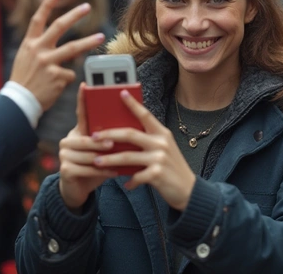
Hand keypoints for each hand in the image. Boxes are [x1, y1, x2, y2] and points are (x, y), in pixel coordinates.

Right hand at [9, 0, 105, 110]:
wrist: (18, 103)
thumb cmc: (24, 81)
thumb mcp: (25, 59)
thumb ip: (39, 48)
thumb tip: (58, 42)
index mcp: (29, 44)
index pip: (38, 19)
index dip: (48, 3)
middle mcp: (38, 50)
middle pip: (59, 27)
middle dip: (74, 15)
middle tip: (87, 7)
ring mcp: (48, 63)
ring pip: (73, 48)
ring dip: (88, 42)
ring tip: (101, 36)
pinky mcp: (56, 76)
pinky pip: (70, 74)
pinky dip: (66, 80)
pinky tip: (56, 86)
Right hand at [58, 83, 116, 210]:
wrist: (79, 189)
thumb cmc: (96, 165)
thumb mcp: (104, 150)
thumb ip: (111, 137)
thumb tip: (133, 125)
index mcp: (78, 131)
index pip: (80, 112)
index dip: (82, 99)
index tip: (85, 85)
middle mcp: (68, 139)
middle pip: (87, 138)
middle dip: (103, 142)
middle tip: (115, 144)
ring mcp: (64, 154)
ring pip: (88, 154)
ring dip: (105, 159)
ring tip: (119, 162)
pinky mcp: (65, 169)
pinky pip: (86, 169)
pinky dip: (102, 171)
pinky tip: (113, 172)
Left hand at [91, 90, 195, 210]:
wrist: (189, 190)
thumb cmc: (172, 167)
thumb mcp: (164, 149)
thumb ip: (148, 141)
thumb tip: (123, 138)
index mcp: (162, 133)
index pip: (145, 115)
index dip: (133, 104)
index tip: (121, 93)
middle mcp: (161, 143)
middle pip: (130, 134)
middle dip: (109, 135)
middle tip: (93, 137)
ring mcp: (159, 158)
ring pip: (127, 156)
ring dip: (109, 159)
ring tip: (96, 162)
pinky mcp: (156, 174)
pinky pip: (135, 176)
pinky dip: (129, 181)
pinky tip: (126, 184)